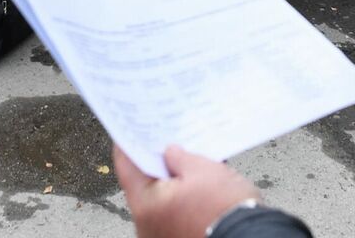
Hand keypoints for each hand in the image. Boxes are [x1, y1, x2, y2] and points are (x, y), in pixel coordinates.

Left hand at [114, 145, 261, 237]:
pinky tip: (197, 184)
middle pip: (144, 185)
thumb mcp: (203, 170)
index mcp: (146, 205)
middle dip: (156, 162)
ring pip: (161, 200)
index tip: (133, 127)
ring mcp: (163, 235)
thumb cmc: (227, 210)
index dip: (130, 142)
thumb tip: (170, 152)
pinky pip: (174, 213)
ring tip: (187, 161)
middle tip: (165, 140)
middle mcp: (148, 225)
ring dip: (172, 182)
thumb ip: (180, 157)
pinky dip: (182, 198)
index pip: (127, 166)